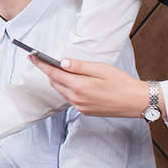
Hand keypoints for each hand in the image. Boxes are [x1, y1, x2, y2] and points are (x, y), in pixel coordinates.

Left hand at [30, 56, 151, 117]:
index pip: (52, 73)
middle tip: (43, 60)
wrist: (136, 102)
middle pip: (54, 82)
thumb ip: (79, 66)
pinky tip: (73, 82)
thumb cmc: (121, 83)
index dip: (40, 63)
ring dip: (57, 81)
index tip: (31, 56)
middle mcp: (76, 98)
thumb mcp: (100, 69)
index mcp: (79, 86)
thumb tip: (61, 62)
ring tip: (59, 70)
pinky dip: (66, 89)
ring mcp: (80, 106)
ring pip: (61, 91)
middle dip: (48, 71)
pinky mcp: (85, 111)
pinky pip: (69, 98)